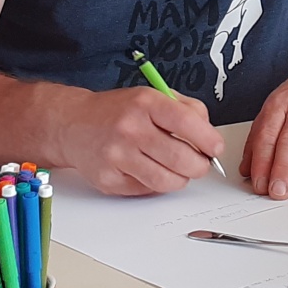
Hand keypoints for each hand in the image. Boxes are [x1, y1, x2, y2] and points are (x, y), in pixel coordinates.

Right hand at [57, 87, 223, 195]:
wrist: (72, 124)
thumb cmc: (118, 111)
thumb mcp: (152, 96)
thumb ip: (185, 109)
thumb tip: (209, 135)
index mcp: (145, 103)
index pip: (188, 124)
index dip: (209, 140)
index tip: (215, 148)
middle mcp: (130, 129)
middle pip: (181, 159)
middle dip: (199, 166)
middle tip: (200, 164)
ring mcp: (117, 156)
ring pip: (167, 181)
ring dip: (180, 179)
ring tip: (178, 169)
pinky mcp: (108, 179)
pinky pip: (146, 190)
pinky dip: (155, 185)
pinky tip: (150, 170)